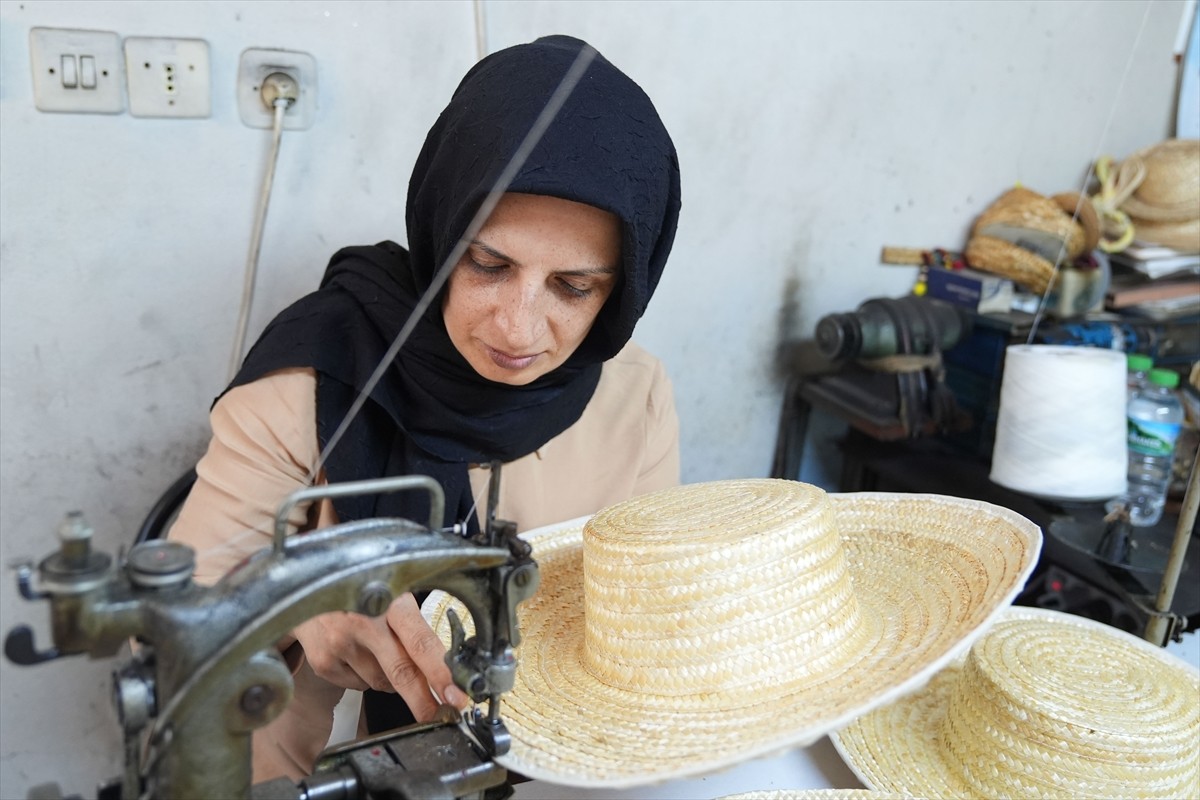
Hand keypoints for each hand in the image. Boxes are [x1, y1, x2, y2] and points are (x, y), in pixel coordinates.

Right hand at [291, 592, 468, 720]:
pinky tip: (356, 653)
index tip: (457, 696)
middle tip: (437, 715)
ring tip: (379, 650)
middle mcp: (364, 623)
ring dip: (390, 679)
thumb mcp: (391, 595)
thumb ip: (413, 626)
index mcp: (391, 603)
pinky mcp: (323, 662)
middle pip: (401, 673)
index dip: (441, 674)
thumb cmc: (359, 590)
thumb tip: (441, 666)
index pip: (421, 643)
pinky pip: (358, 685)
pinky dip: (364, 677)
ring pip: (381, 683)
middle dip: (423, 701)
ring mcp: (340, 644)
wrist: (306, 584)